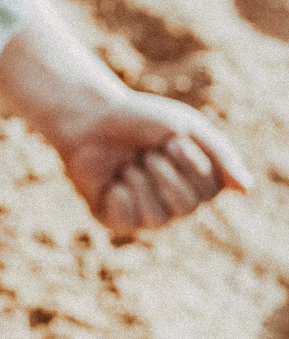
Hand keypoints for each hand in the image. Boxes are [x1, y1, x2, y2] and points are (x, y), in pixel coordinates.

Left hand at [44, 88, 253, 232]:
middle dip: (164, 172)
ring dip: (141, 181)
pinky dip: (119, 195)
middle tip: (146, 152)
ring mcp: (146, 213)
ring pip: (158, 217)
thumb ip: (220, 155)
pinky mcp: (116, 218)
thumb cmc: (141, 121)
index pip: (210, 190)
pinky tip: (113, 181)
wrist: (90, 117)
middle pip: (186, 206)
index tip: (170, 139)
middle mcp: (176, 203)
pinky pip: (127, 221)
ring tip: (128, 164)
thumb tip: (247, 190)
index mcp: (199, 183)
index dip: (190, 163)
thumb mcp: (186, 127)